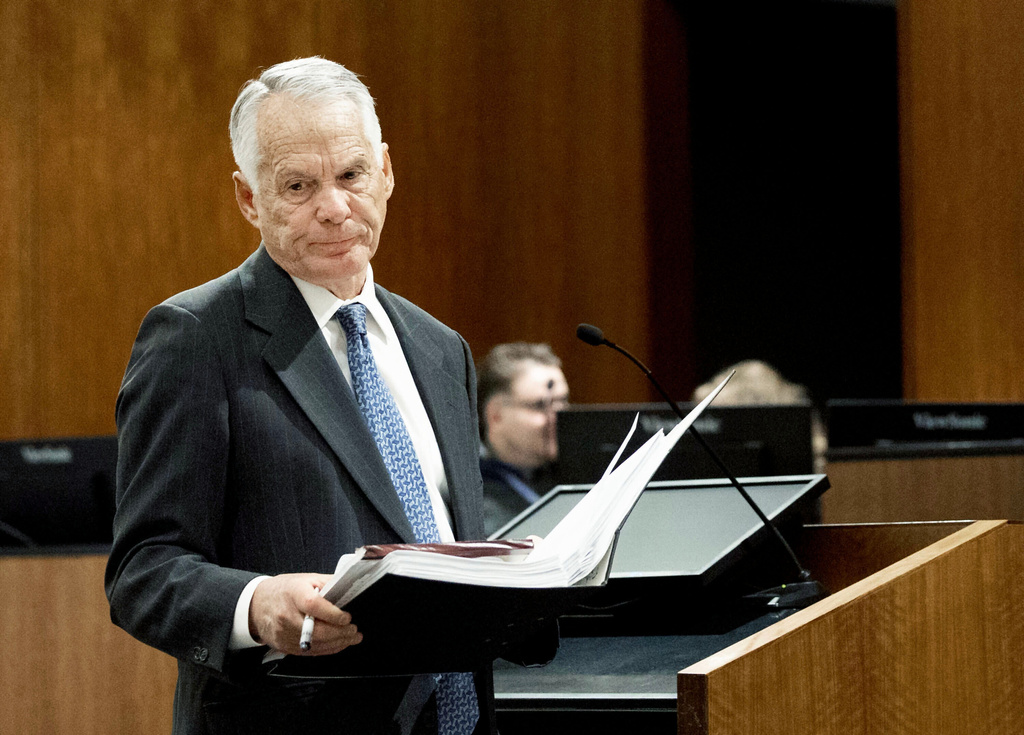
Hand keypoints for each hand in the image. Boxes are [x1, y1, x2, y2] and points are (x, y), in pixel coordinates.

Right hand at [248, 573, 362, 655]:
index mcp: (293, 593)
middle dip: (340, 633)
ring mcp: (284, 633)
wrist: (257, 605)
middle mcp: (287, 615)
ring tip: (352, 638)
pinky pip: (309, 652)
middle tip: (355, 631)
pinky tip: (338, 644)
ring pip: (315, 644)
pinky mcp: (284, 646)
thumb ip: (328, 584)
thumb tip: (350, 591)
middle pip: (316, 630)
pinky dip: (327, 649)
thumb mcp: (306, 579)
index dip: (333, 614)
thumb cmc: (285, 590)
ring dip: (337, 643)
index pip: (314, 605)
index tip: (347, 617)